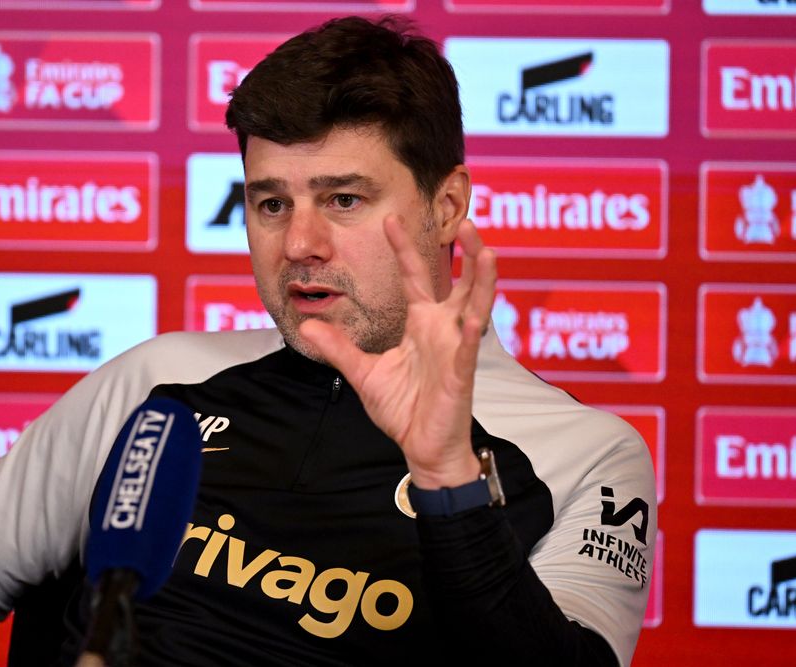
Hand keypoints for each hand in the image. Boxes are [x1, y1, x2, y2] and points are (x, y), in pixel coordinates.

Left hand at [299, 216, 496, 488]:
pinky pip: (467, 350)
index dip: (404, 248)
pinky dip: (471, 332)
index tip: (391, 219)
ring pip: (474, 307)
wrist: (421, 448)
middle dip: (467, 253)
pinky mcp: (460, 375)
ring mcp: (455, 350)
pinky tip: (474, 314)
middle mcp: (442, 331)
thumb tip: (307, 326)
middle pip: (459, 283)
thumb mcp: (363, 373)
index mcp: (421, 325)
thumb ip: (339, 348)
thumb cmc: (403, 410)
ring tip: (487, 251)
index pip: (415, 277)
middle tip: (469, 221)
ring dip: (482, 281)